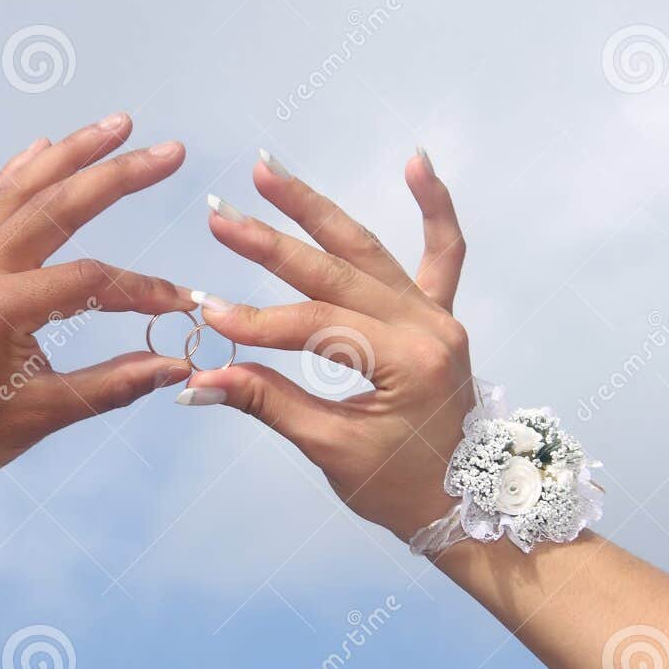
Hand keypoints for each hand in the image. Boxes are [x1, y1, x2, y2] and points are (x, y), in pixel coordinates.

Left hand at [0, 113, 193, 550]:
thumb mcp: (44, 414)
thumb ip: (114, 385)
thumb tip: (176, 366)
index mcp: (0, 308)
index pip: (91, 281)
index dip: (144, 290)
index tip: (185, 303)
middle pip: (58, 204)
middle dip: (117, 173)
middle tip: (169, 151)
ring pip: (23, 190)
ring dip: (71, 153)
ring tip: (117, 126)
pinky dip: (19, 174)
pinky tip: (41, 148)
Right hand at [178, 150, 471, 543]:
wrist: (466, 506)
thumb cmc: (402, 489)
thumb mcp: (333, 451)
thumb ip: (270, 404)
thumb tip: (202, 380)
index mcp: (408, 363)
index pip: (317, 327)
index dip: (257, 322)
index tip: (207, 316)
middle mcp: (429, 328)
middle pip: (338, 274)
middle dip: (273, 244)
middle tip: (220, 215)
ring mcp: (438, 318)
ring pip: (371, 251)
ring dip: (318, 210)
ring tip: (269, 171)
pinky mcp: (441, 318)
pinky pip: (443, 256)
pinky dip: (434, 210)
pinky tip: (416, 162)